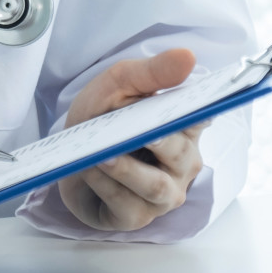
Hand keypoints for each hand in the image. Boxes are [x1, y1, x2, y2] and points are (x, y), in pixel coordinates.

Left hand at [56, 49, 208, 231]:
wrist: (68, 154)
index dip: (202, 114)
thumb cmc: (101, 118)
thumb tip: (188, 56)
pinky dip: (104, 185)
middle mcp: (182, 164)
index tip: (202, 107)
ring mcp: (163, 194)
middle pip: (180, 154)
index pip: (203, 120)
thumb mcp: (118, 86)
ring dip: (125, 169)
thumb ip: (151, 72)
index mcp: (184, 129)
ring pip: (154, 185)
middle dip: (158, 143)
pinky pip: (126, 203)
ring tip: (101, 155)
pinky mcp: (137, 216)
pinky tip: (89, 170)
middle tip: (139, 134)